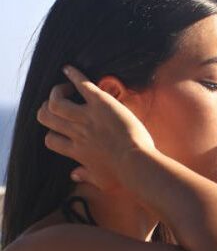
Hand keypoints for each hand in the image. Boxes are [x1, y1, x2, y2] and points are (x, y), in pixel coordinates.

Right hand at [36, 66, 155, 193]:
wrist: (137, 164)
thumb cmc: (123, 176)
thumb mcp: (102, 182)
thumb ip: (86, 176)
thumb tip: (74, 175)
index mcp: (76, 151)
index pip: (50, 139)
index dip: (52, 133)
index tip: (61, 129)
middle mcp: (76, 133)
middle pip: (46, 117)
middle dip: (48, 109)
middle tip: (61, 105)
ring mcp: (87, 118)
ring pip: (56, 101)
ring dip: (58, 92)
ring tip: (67, 89)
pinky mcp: (101, 104)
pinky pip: (82, 85)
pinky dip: (73, 74)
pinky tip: (69, 68)